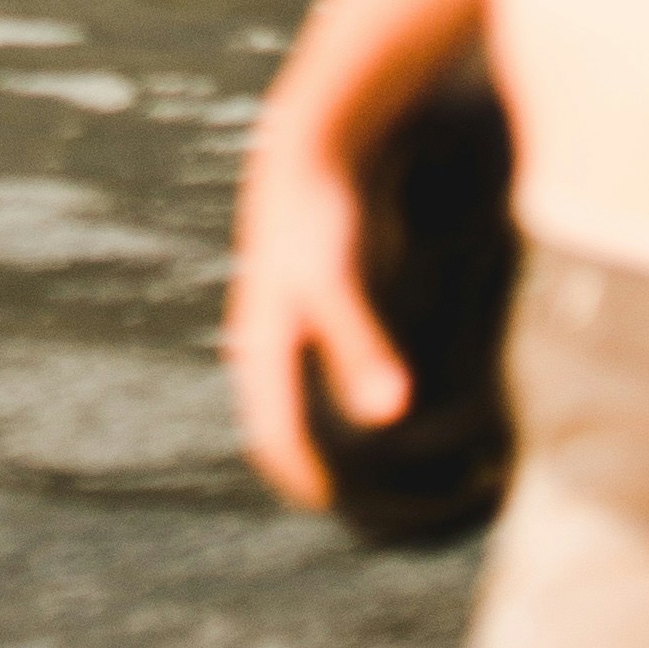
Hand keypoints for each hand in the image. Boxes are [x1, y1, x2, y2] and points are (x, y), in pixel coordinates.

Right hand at [224, 99, 410, 509]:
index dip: (299, 474)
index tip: (334, 506)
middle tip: (357, 496)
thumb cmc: (319, 216)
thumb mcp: (334, 284)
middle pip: (278, 413)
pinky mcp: (312, 292)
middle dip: (308, 456)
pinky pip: (318, 357)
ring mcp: (287, 312)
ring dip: (322, 423)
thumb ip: (358, 346)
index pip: (270, 430)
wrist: (314, 141)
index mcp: (262, 342)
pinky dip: (340, 383)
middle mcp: (268, 333)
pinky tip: (376, 384)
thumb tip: (386, 417)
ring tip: (367, 455)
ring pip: (295, 387)